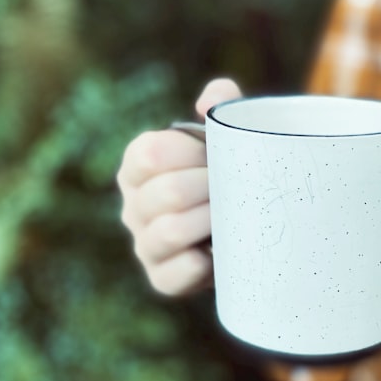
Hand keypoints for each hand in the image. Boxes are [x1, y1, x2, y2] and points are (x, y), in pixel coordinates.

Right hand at [117, 78, 241, 294]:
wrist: (247, 230)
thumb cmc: (229, 174)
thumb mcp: (226, 136)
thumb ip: (221, 105)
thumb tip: (212, 101)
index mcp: (138, 165)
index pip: (150, 153)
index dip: (192, 153)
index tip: (219, 156)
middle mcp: (133, 205)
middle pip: (165, 192)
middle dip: (209, 187)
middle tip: (236, 187)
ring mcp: (144, 244)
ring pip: (169, 232)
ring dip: (208, 221)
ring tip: (232, 215)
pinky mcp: (162, 279)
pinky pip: (171, 276)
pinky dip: (196, 265)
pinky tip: (215, 254)